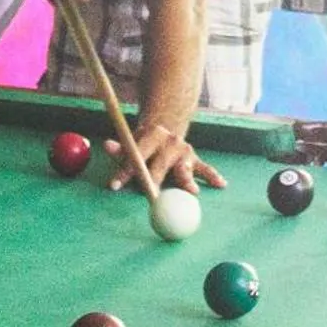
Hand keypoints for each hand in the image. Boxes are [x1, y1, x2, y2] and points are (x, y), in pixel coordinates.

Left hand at [105, 122, 223, 194]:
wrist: (165, 131)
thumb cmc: (144, 145)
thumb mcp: (132, 143)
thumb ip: (121, 149)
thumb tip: (106, 145)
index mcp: (152, 135)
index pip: (137, 154)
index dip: (125, 171)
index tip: (115, 185)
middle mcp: (171, 142)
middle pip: (161, 164)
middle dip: (155, 179)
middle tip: (152, 195)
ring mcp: (185, 151)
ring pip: (185, 168)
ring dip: (187, 180)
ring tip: (191, 191)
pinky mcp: (196, 160)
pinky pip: (205, 170)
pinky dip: (212, 176)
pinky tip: (221, 184)